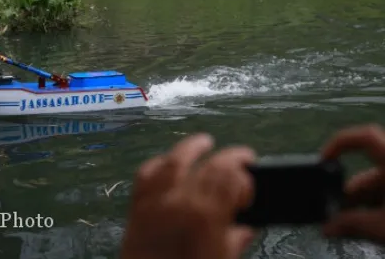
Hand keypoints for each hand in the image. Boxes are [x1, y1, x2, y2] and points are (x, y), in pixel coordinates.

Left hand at [121, 133, 256, 258]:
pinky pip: (145, 176)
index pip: (231, 178)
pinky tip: (167, 163)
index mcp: (205, 218)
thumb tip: (244, 230)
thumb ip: (233, 244)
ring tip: (204, 142)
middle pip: (208, 165)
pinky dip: (158, 164)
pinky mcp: (136, 210)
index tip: (250, 188)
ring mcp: (154, 203)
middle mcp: (178, 203)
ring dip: (190, 148)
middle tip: (242, 156)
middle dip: (229, 157)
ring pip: (172, 161)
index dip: (245, 177)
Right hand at [322, 124, 384, 242]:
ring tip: (352, 226)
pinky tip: (371, 225)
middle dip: (348, 196)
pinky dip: (377, 208)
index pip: (365, 137)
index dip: (340, 143)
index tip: (323, 160)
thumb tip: (327, 227)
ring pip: (378, 187)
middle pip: (367, 173)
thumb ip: (351, 224)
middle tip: (336, 216)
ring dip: (362, 206)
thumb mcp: (382, 226)